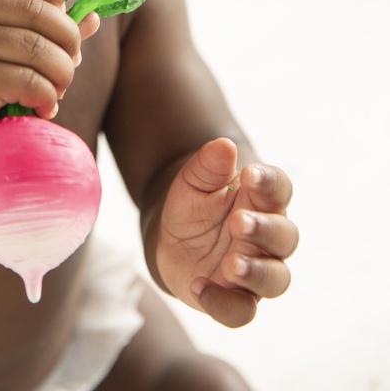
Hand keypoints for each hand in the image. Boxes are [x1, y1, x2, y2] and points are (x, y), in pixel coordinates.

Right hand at [0, 0, 98, 147]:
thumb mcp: (7, 41)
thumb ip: (45, 26)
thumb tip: (92, 17)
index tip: (61, 16)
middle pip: (39, 13)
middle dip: (68, 42)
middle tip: (69, 65)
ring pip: (39, 49)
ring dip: (62, 73)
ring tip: (58, 89)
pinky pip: (31, 81)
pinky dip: (48, 96)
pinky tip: (42, 106)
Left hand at [156, 137, 297, 327]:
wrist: (172, 237)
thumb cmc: (194, 203)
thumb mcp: (193, 180)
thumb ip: (208, 164)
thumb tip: (223, 146)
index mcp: (262, 201)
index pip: (280, 189)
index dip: (270, 182)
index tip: (249, 173)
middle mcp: (267, 237)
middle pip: (285, 236)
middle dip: (265, 230)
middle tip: (239, 221)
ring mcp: (256, 270)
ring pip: (276, 279)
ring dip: (257, 272)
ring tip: (232, 263)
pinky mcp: (237, 298)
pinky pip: (242, 311)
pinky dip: (223, 303)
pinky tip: (199, 287)